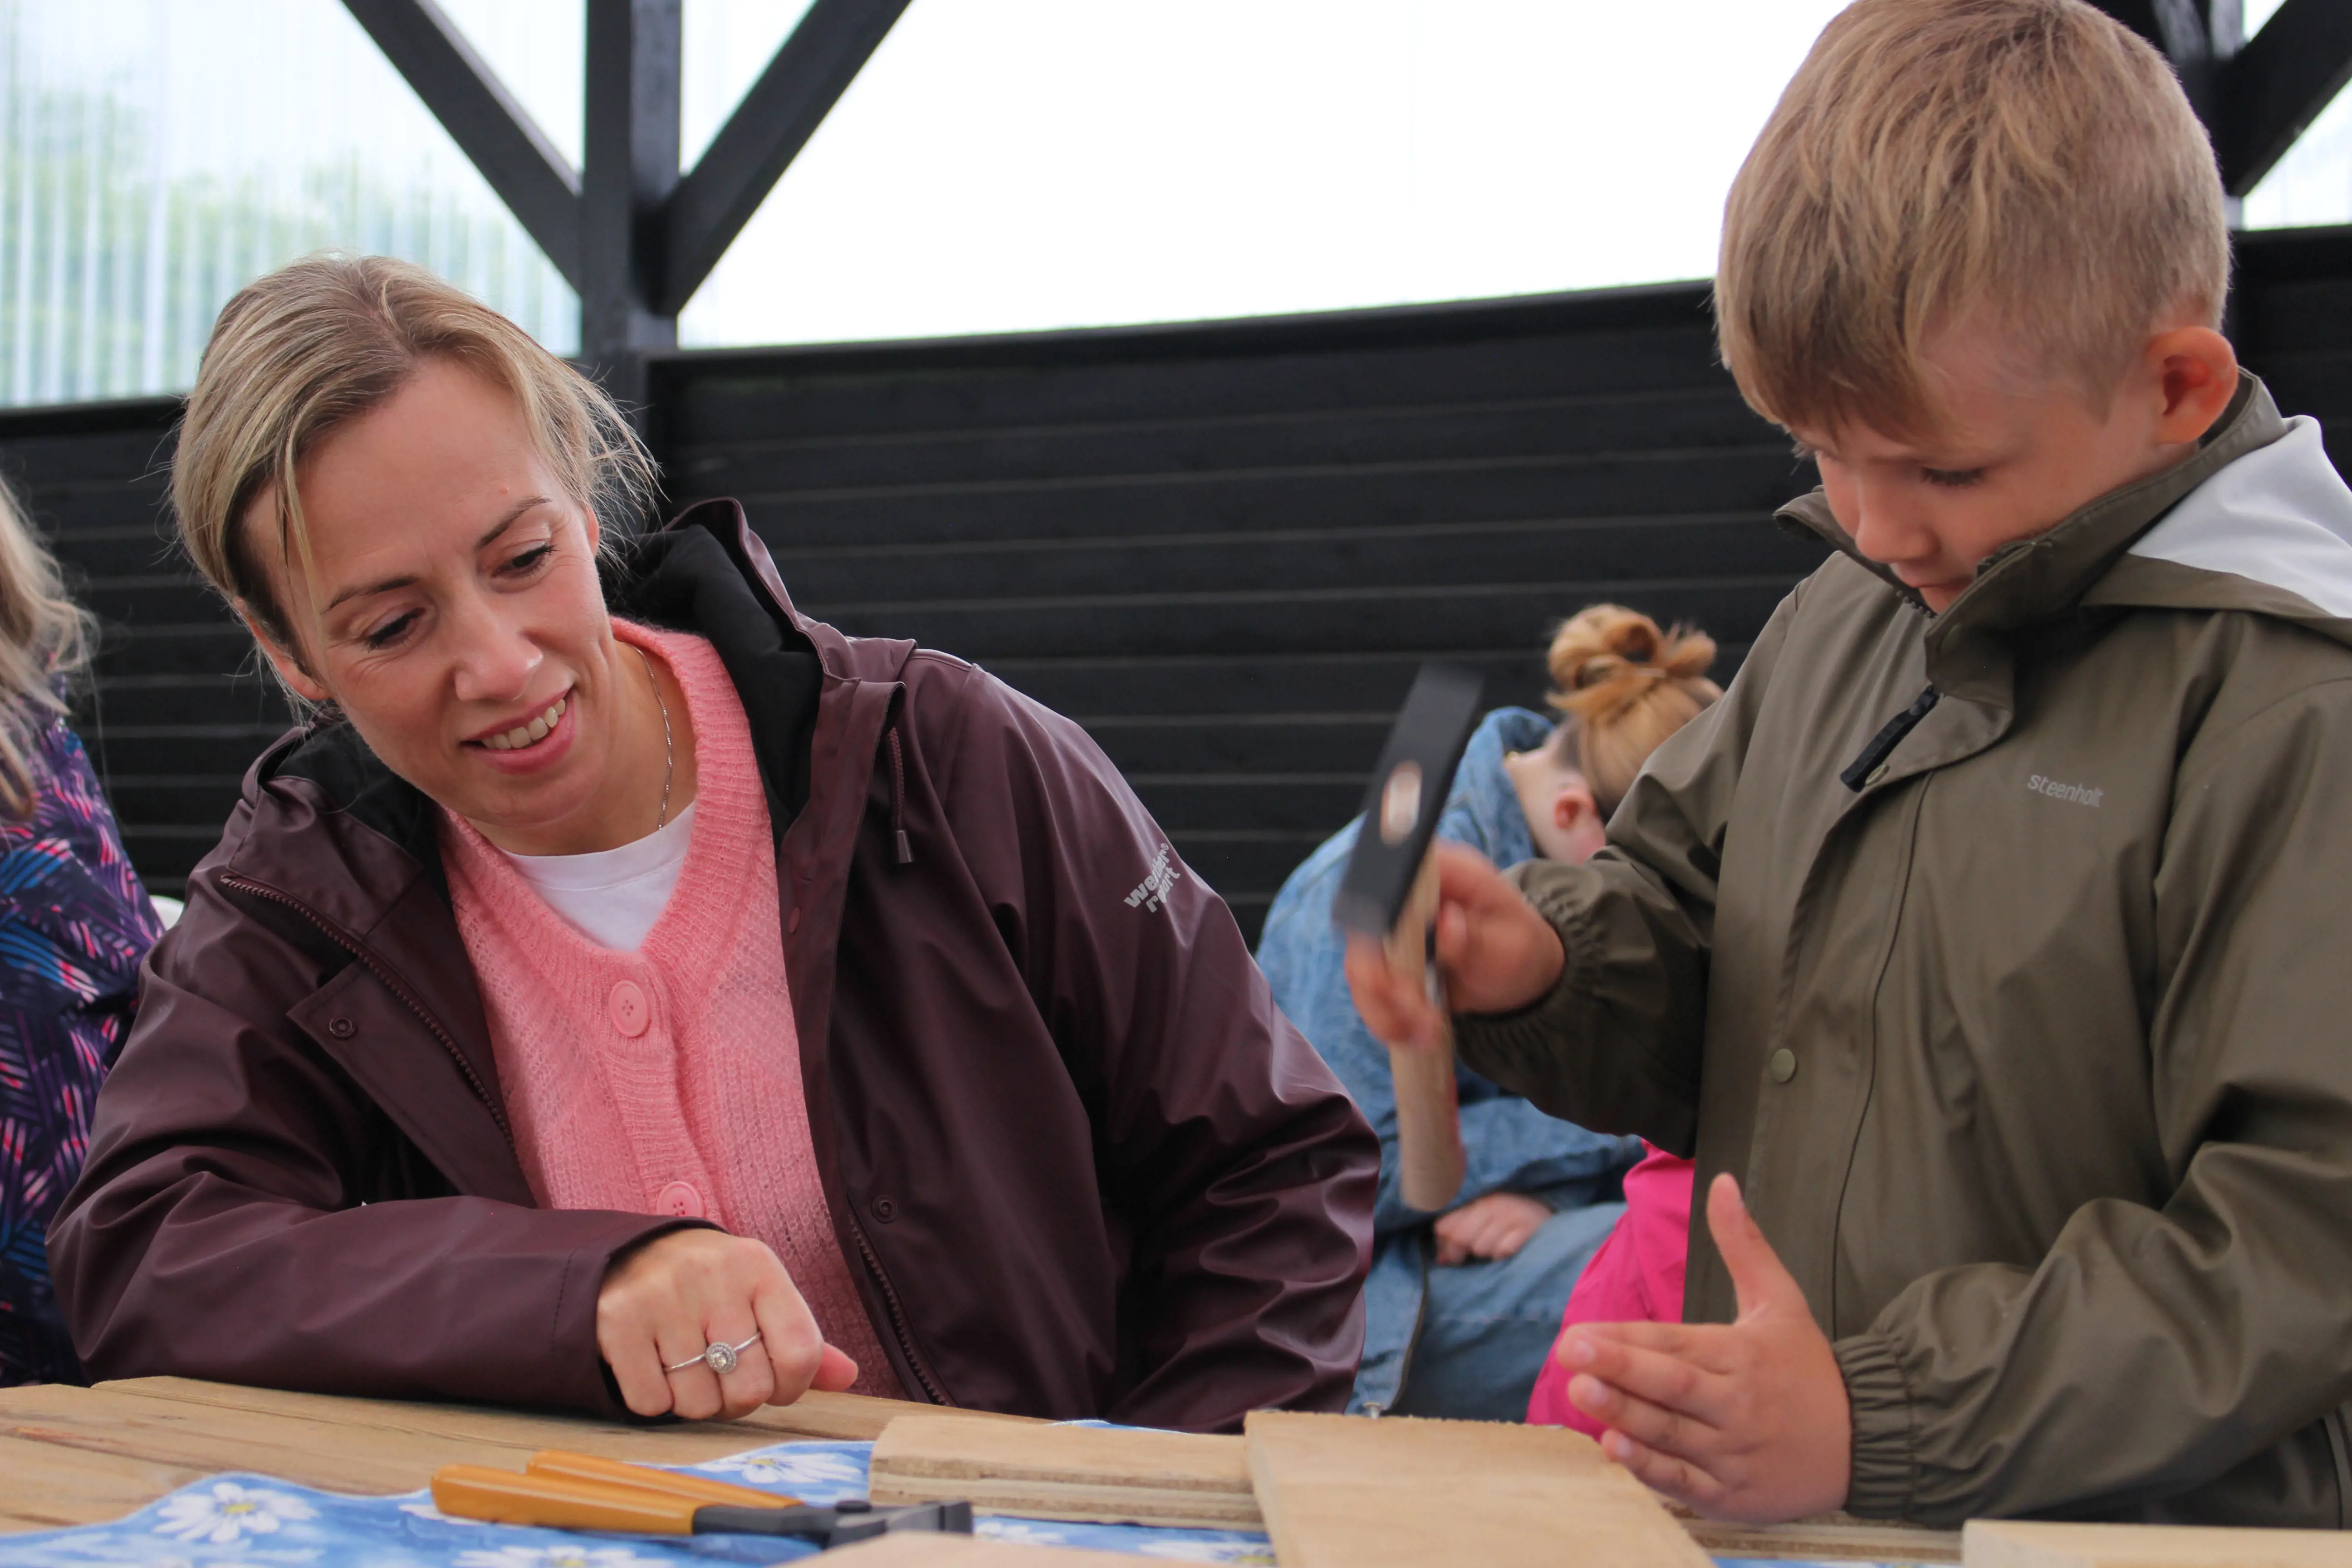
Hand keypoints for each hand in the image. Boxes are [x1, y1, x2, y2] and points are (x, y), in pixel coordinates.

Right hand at [597, 1229, 859, 1419]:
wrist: (629, 1255)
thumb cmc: (709, 1288)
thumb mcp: (759, 1297)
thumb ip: (800, 1340)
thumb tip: (847, 1377)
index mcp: (758, 1267)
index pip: (800, 1352)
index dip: (793, 1386)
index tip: (776, 1385)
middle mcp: (712, 1275)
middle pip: (750, 1387)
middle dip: (739, 1400)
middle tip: (724, 1379)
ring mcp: (662, 1297)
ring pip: (698, 1403)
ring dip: (694, 1402)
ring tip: (686, 1370)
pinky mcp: (617, 1321)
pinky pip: (651, 1401)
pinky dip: (654, 1400)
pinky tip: (654, 1367)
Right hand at [1343, 842, 1565, 1050]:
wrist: (1517, 973)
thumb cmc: (1518, 948)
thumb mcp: (1513, 947)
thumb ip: (1478, 939)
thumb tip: (1447, 925)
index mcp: (1442, 873)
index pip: (1393, 878)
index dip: (1381, 916)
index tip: (1395, 960)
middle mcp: (1408, 895)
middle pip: (1364, 927)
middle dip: (1381, 979)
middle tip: (1415, 1011)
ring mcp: (1392, 929)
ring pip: (1359, 965)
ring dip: (1382, 1007)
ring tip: (1421, 1032)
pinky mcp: (1387, 961)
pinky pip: (1367, 989)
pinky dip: (1385, 1017)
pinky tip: (1413, 1033)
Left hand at [1433, 1191, 1551, 1264]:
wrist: (1547, 1212)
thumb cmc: (1508, 1219)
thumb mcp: (1481, 1219)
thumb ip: (1458, 1233)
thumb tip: (1441, 1260)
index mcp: (1474, 1200)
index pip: (1444, 1226)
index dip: (1444, 1245)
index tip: (1451, 1255)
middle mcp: (1490, 1204)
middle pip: (1459, 1237)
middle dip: (1460, 1254)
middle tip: (1470, 1257)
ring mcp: (1509, 1214)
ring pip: (1481, 1248)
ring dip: (1486, 1254)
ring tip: (1496, 1246)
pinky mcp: (1527, 1226)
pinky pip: (1503, 1250)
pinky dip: (1503, 1255)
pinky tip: (1511, 1246)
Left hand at [1559, 1174, 1849, 1521]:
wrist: (1869, 1439)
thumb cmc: (1809, 1368)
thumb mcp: (1780, 1299)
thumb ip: (1743, 1244)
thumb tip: (1722, 1182)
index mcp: (1740, 1354)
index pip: (1673, 1344)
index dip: (1625, 1340)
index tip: (1578, 1333)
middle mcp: (1735, 1402)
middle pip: (1669, 1385)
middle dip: (1618, 1370)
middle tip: (1569, 1354)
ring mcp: (1734, 1451)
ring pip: (1671, 1432)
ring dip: (1624, 1416)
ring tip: (1579, 1395)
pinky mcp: (1733, 1494)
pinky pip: (1685, 1481)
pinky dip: (1651, 1469)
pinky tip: (1617, 1451)